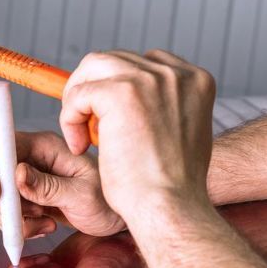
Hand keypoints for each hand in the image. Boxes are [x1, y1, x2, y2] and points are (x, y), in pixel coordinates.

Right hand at [0, 130, 124, 237]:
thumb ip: (49, 187)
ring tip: (46, 225)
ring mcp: (29, 179)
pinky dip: (20, 226)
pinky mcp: (29, 198)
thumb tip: (17, 175)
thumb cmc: (108, 203)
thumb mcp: (82, 195)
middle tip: (28, 219)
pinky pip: (8, 212)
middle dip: (3, 202)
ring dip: (15, 218)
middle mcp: (34, 158)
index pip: (1, 143)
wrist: (117, 220)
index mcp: (46, 146)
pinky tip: (46, 227)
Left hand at [59, 50, 215, 227]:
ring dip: (79, 100)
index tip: (109, 118)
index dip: (119, 87)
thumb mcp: (180, 132)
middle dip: (94, 90)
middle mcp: (175, 73)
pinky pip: (79, 93)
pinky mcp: (121, 93)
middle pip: (115, 60)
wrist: (169, 207)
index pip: (143, 63)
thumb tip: (130, 98)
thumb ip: (163, 107)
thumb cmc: (171, 184)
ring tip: (82, 135)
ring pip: (93, 68)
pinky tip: (81, 145)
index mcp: (195, 79)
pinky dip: (70, 118)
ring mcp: (149, 79)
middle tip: (88, 127)